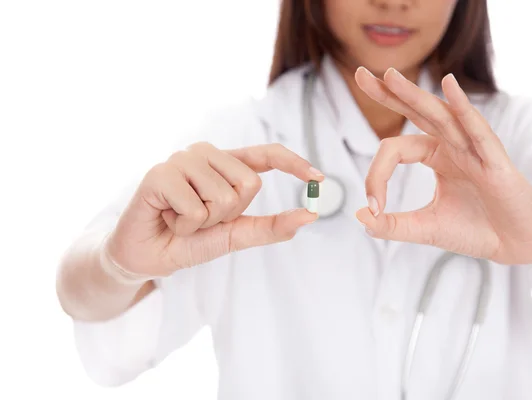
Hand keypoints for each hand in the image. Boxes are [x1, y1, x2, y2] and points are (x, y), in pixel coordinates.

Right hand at [105, 143, 322, 277]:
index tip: (319, 178)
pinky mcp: (160, 173)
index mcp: (225, 164)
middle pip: (249, 184)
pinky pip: (195, 207)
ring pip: (223, 197)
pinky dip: (184, 225)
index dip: (293, 163)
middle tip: (200, 218)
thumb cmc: (190, 240)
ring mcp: (182, 159)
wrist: (147, 256)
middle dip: (228, 215)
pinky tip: (167, 218)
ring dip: (204, 222)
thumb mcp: (234, 235)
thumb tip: (309, 216)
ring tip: (181, 218)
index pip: (266, 154)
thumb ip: (270, 227)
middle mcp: (205, 153)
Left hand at [354, 67, 531, 264]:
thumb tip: (359, 217)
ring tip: (389, 75)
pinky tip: (449, 86)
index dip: (376, 175)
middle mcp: (453, 145)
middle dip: (389, 93)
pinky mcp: (496, 161)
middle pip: (416, 112)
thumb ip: (392, 225)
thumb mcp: (426, 228)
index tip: (372, 207)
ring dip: (414, 95)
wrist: (517, 245)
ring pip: (441, 115)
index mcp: (436, 156)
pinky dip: (463, 108)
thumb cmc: (476, 231)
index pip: (395, 149)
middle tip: (360, 74)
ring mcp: (474, 149)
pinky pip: (477, 130)